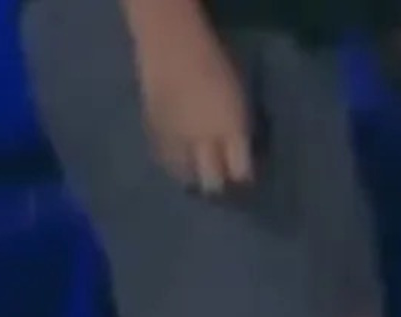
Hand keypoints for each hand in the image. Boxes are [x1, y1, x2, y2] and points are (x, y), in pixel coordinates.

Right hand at [134, 22, 252, 192]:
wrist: (173, 47)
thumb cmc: (216, 66)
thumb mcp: (240, 102)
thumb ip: (241, 131)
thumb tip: (243, 155)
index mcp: (232, 129)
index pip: (241, 172)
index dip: (245, 180)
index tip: (246, 180)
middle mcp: (204, 139)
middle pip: (213, 181)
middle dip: (220, 186)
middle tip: (222, 183)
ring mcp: (177, 138)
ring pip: (186, 176)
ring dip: (195, 178)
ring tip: (199, 176)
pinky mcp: (155, 132)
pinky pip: (165, 161)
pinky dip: (174, 165)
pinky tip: (179, 163)